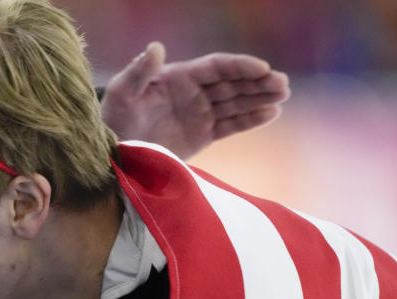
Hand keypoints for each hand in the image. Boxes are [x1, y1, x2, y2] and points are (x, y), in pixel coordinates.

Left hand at [100, 42, 290, 158]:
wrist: (112, 152)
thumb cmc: (113, 119)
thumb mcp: (122, 94)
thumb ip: (140, 71)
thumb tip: (156, 46)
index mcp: (179, 77)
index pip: (217, 68)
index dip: (240, 67)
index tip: (262, 69)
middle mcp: (194, 92)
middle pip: (232, 83)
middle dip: (258, 82)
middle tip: (283, 84)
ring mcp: (200, 114)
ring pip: (236, 102)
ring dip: (260, 98)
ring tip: (283, 95)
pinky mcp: (202, 135)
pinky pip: (230, 125)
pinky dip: (250, 120)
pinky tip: (271, 114)